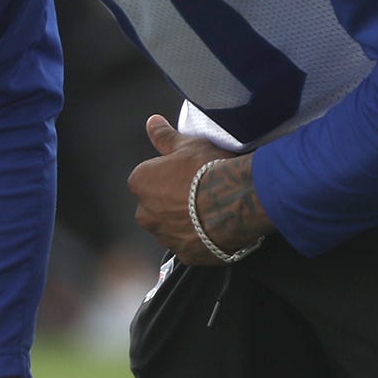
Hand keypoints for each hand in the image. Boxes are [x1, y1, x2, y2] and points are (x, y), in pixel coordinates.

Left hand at [128, 115, 271, 263]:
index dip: (172, 174)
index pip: (150, 179)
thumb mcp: (188, 145)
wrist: (237, 201)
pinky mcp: (186, 255)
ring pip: (173, 227)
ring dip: (187, 221)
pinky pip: (191, 245)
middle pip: (158, 205)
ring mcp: (165, 237)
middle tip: (202, 191)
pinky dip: (200, 239)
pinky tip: (218, 226)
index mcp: (141, 183)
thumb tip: (152, 122)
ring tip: (213, 209)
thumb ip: (165, 136)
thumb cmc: (210, 168)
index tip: (190, 173)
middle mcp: (145, 213)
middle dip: (175, 201)